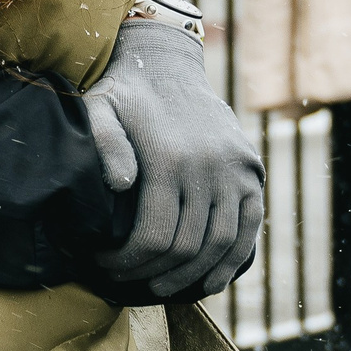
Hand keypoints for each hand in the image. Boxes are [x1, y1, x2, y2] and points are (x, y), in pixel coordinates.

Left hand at [86, 15, 264, 300]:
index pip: (154, 236)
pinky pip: (249, 227)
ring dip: (192, 276)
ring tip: (162, 288)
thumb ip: (103, 145)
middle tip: (127, 284)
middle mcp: (210, 165)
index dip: (129, 263)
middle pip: (187, 246)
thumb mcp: (98, 108)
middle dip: (154, 274)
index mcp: (170, 157)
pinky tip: (210, 281)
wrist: (167, 63)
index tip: (106, 267)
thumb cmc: (123, 94)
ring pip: (220, 244)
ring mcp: (237, 169)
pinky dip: (232, 260)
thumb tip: (122, 186)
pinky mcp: (252, 170)